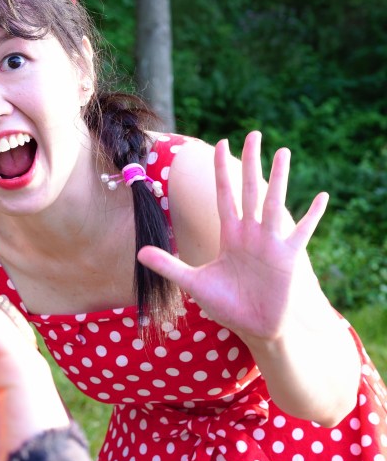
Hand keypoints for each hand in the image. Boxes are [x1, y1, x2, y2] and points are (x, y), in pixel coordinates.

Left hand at [137, 130, 325, 345]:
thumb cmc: (227, 305)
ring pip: (275, 202)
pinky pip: (301, 232)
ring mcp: (271, 243)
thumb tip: (139, 252)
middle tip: (254, 133)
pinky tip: (322, 197)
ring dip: (279, 178)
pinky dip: (312, 215)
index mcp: (230, 234)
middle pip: (250, 190)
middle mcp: (251, 233)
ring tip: (283, 151)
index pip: (225, 195)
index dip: (223, 171)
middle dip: (251, 163)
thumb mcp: (194, 283)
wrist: (254, 327)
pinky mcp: (288, 258)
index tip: (222, 144)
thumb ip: (169, 265)